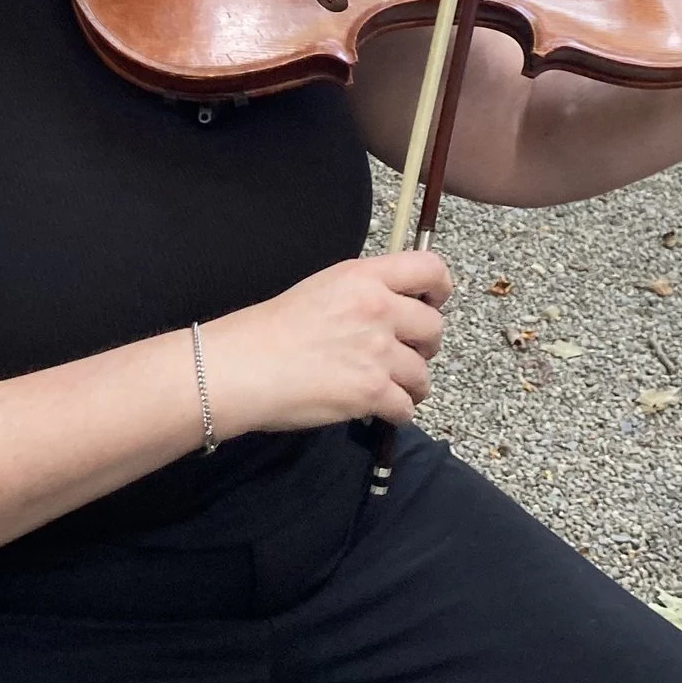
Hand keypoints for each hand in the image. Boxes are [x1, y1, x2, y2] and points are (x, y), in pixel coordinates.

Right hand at [199, 251, 449, 434]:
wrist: (242, 367)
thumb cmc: (269, 330)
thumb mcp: (322, 288)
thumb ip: (363, 292)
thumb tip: (394, 309)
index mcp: (364, 277)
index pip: (430, 269)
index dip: (439, 288)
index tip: (432, 302)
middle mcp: (378, 309)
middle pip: (434, 327)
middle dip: (424, 346)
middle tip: (402, 355)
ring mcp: (378, 351)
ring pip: (423, 374)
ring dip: (410, 385)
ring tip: (387, 388)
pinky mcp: (373, 391)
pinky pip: (407, 407)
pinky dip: (396, 413)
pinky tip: (377, 410)